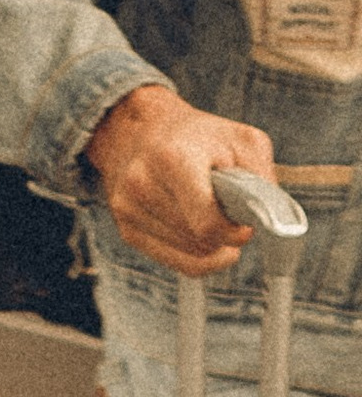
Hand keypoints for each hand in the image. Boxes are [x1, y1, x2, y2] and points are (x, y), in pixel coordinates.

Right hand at [85, 84, 276, 274]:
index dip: (235, 232)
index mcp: (172, 159)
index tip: (243, 221)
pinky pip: (180, 265)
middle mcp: (141, 184)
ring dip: (212, 243)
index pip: (207, 224)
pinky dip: (200, 255)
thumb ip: (262, 178)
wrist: (142, 131)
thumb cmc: (200, 138)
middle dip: (225, 233)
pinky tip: (200, 232)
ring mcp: (128, 208)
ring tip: (208, 211)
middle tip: (226, 207)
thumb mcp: (243, 140)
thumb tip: (270, 221)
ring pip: (194, 256)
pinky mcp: (126, 229)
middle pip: (203, 242)